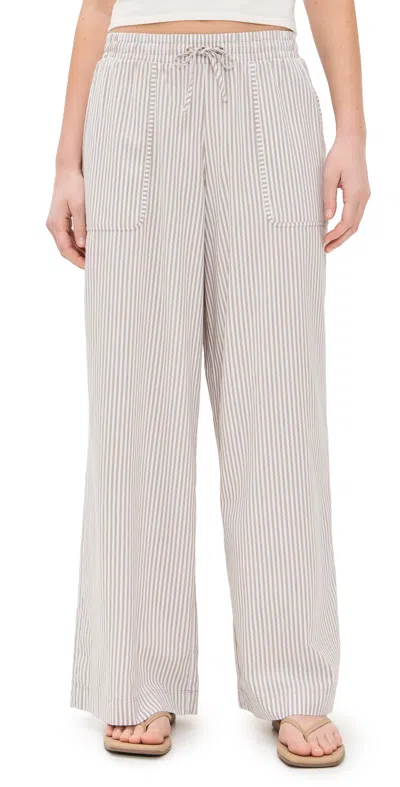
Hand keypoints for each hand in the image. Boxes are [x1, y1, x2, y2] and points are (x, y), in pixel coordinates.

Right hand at [46, 169, 85, 267]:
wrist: (67, 170)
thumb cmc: (74, 185)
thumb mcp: (80, 206)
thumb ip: (81, 226)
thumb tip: (83, 246)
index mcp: (56, 223)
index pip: (65, 249)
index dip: (77, 260)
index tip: (89, 267)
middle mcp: (53, 225)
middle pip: (64, 249)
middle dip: (78, 259)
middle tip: (94, 266)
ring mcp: (56, 223)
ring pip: (66, 244)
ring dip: (78, 252)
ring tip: (94, 258)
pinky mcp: (60, 220)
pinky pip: (68, 237)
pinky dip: (77, 244)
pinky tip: (88, 247)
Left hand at [323, 135, 369, 252]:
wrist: (352, 141)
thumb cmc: (338, 156)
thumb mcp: (328, 176)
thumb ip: (328, 197)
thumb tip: (327, 218)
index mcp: (356, 193)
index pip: (346, 222)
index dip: (335, 235)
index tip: (323, 242)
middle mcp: (363, 197)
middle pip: (353, 227)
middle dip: (340, 240)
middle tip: (325, 249)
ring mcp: (365, 195)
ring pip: (356, 222)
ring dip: (343, 234)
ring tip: (329, 243)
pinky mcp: (362, 193)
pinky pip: (356, 214)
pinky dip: (347, 225)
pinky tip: (336, 229)